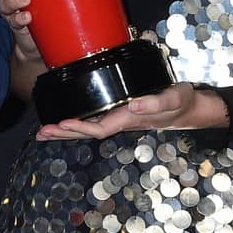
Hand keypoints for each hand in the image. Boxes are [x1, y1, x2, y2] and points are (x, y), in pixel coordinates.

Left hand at [35, 82, 227, 140]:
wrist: (191, 107)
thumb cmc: (183, 102)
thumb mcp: (174, 99)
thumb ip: (156, 103)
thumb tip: (134, 105)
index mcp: (130, 119)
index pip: (100, 128)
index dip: (80, 127)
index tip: (62, 123)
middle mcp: (121, 121)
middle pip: (88, 133)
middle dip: (64, 133)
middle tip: (42, 133)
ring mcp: (119, 119)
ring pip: (88, 129)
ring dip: (66, 131)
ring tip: (44, 131)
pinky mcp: (119, 113)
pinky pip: (93, 121)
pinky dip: (77, 123)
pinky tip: (64, 123)